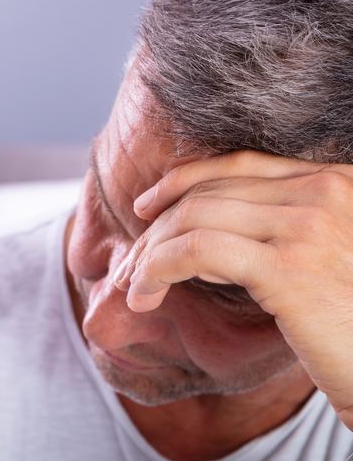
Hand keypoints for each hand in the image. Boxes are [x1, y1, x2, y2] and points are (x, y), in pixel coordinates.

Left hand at [113, 150, 352, 427]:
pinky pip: (195, 252)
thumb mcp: (323, 262)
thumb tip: (198, 233)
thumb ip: (280, 232)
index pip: (241, 164)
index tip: (146, 207)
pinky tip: (146, 296)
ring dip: (150, 254)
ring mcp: (308, 226)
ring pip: (193, 219)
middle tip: (130, 265)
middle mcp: (327, 191)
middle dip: (157, 228)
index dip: (182, 181)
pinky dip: (157, 270)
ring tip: (134, 288)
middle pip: (208, 194)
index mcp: (339, 182)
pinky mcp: (288, 267)